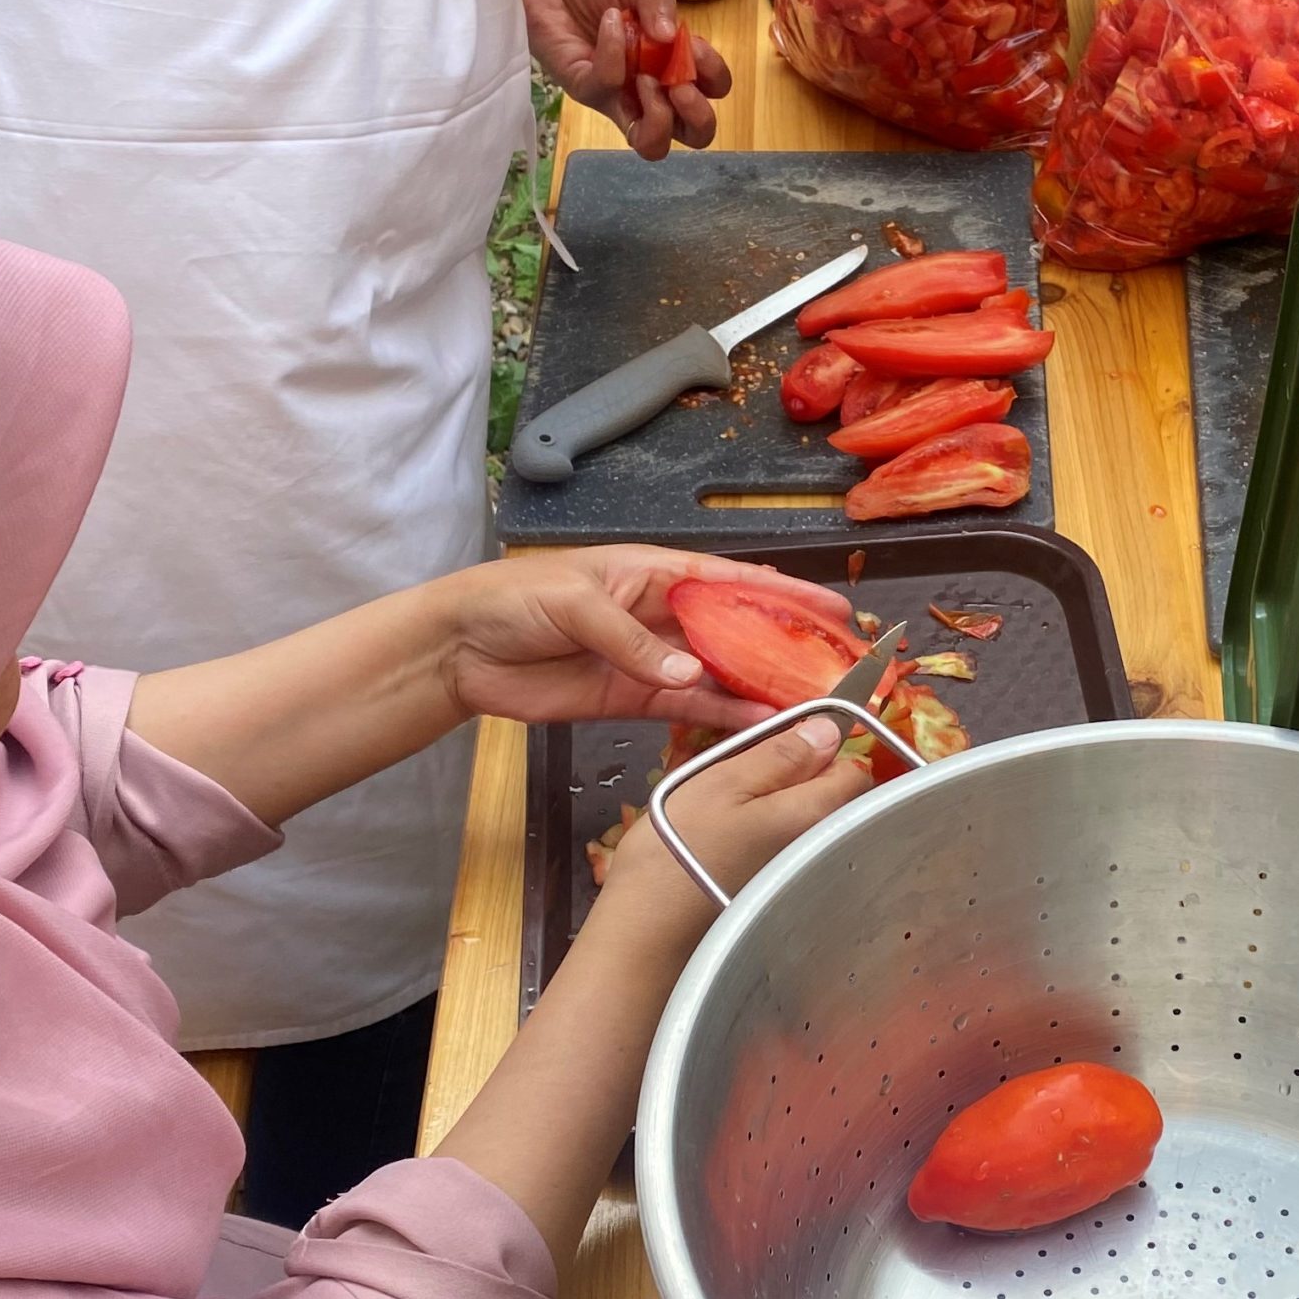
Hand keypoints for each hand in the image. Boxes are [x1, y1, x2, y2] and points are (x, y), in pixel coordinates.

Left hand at [432, 546, 852, 728]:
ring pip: (722, 673)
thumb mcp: (574, 603)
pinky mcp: (633, 699)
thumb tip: (692, 671)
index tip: (833, 608)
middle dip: (787, 646)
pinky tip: (759, 726)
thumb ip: (633, 639)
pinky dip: (722, 717)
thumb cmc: (512, 600)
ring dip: (763, 688)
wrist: (459, 650)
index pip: (734, 580)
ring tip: (812, 704)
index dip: (785, 593)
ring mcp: (652, 660)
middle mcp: (664, 615)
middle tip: (838, 667)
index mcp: (656, 572)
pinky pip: (689, 707)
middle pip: (739, 630)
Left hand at [491, 0, 731, 158]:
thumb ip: (661, 4)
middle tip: (679, 87)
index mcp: (667, 63)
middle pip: (690, 135)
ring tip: (648, 79)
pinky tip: (610, 21)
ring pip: (651, 144)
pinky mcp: (584, 88)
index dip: (713, 81)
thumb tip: (673, 36)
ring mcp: (615, 94)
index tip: (697, 50)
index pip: (708, 93)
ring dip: (661, 116)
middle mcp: (646, 87)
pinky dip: (615, 52)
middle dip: (698, 117)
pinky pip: (608, 86)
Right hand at [600, 715, 871, 917]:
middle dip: (802, 783)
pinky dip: (768, 845)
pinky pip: (789, 857)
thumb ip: (782, 755)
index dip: (823, 751)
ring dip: (782, 814)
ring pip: (809, 829)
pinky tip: (729, 850)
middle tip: (744, 783)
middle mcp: (825, 852)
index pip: (855, 770)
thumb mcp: (722, 784)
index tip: (780, 751)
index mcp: (818, 816)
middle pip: (835, 802)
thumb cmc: (678, 853)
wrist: (645, 936)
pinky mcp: (781, 902)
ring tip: (730, 818)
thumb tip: (830, 730)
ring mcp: (805, 882)